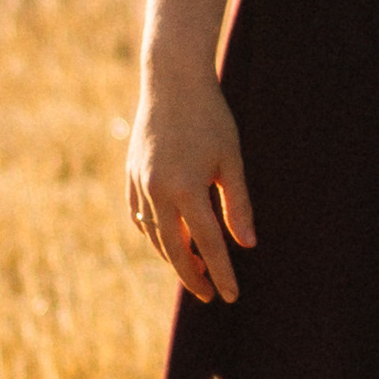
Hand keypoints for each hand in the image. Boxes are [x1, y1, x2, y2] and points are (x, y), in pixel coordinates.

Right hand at [127, 73, 256, 300]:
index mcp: (185, 189)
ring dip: (173, 256)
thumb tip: (247, 245)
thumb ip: (238, 204)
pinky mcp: (130, 176)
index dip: (221, 272)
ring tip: (195, 268)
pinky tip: (169, 241)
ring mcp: (139, 185)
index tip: (231, 295)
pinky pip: (139, 217)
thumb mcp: (232, 160)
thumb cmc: (211, 119)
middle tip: (209, 295)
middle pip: (174, 249)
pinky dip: (154, 234)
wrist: (172, 83)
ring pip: (154, 236)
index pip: (207, 244)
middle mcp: (156, 192)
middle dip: (193, 275)